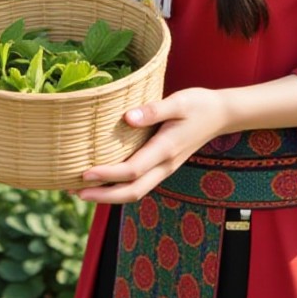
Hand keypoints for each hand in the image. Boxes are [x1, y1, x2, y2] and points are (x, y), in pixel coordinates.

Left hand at [72, 87, 228, 203]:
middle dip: (103, 196)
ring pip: (136, 192)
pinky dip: (120, 187)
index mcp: (166, 149)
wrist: (221, 115)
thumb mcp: (178, 101)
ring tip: (83, 190)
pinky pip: (140, 184)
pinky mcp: (164, 166)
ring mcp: (165, 168)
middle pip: (132, 192)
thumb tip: (127, 118)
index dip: (107, 175)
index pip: (132, 170)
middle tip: (75, 191)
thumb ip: (154, 110)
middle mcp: (165, 165)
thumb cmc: (199, 104)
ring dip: (109, 196)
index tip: (84, 172)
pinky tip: (105, 180)